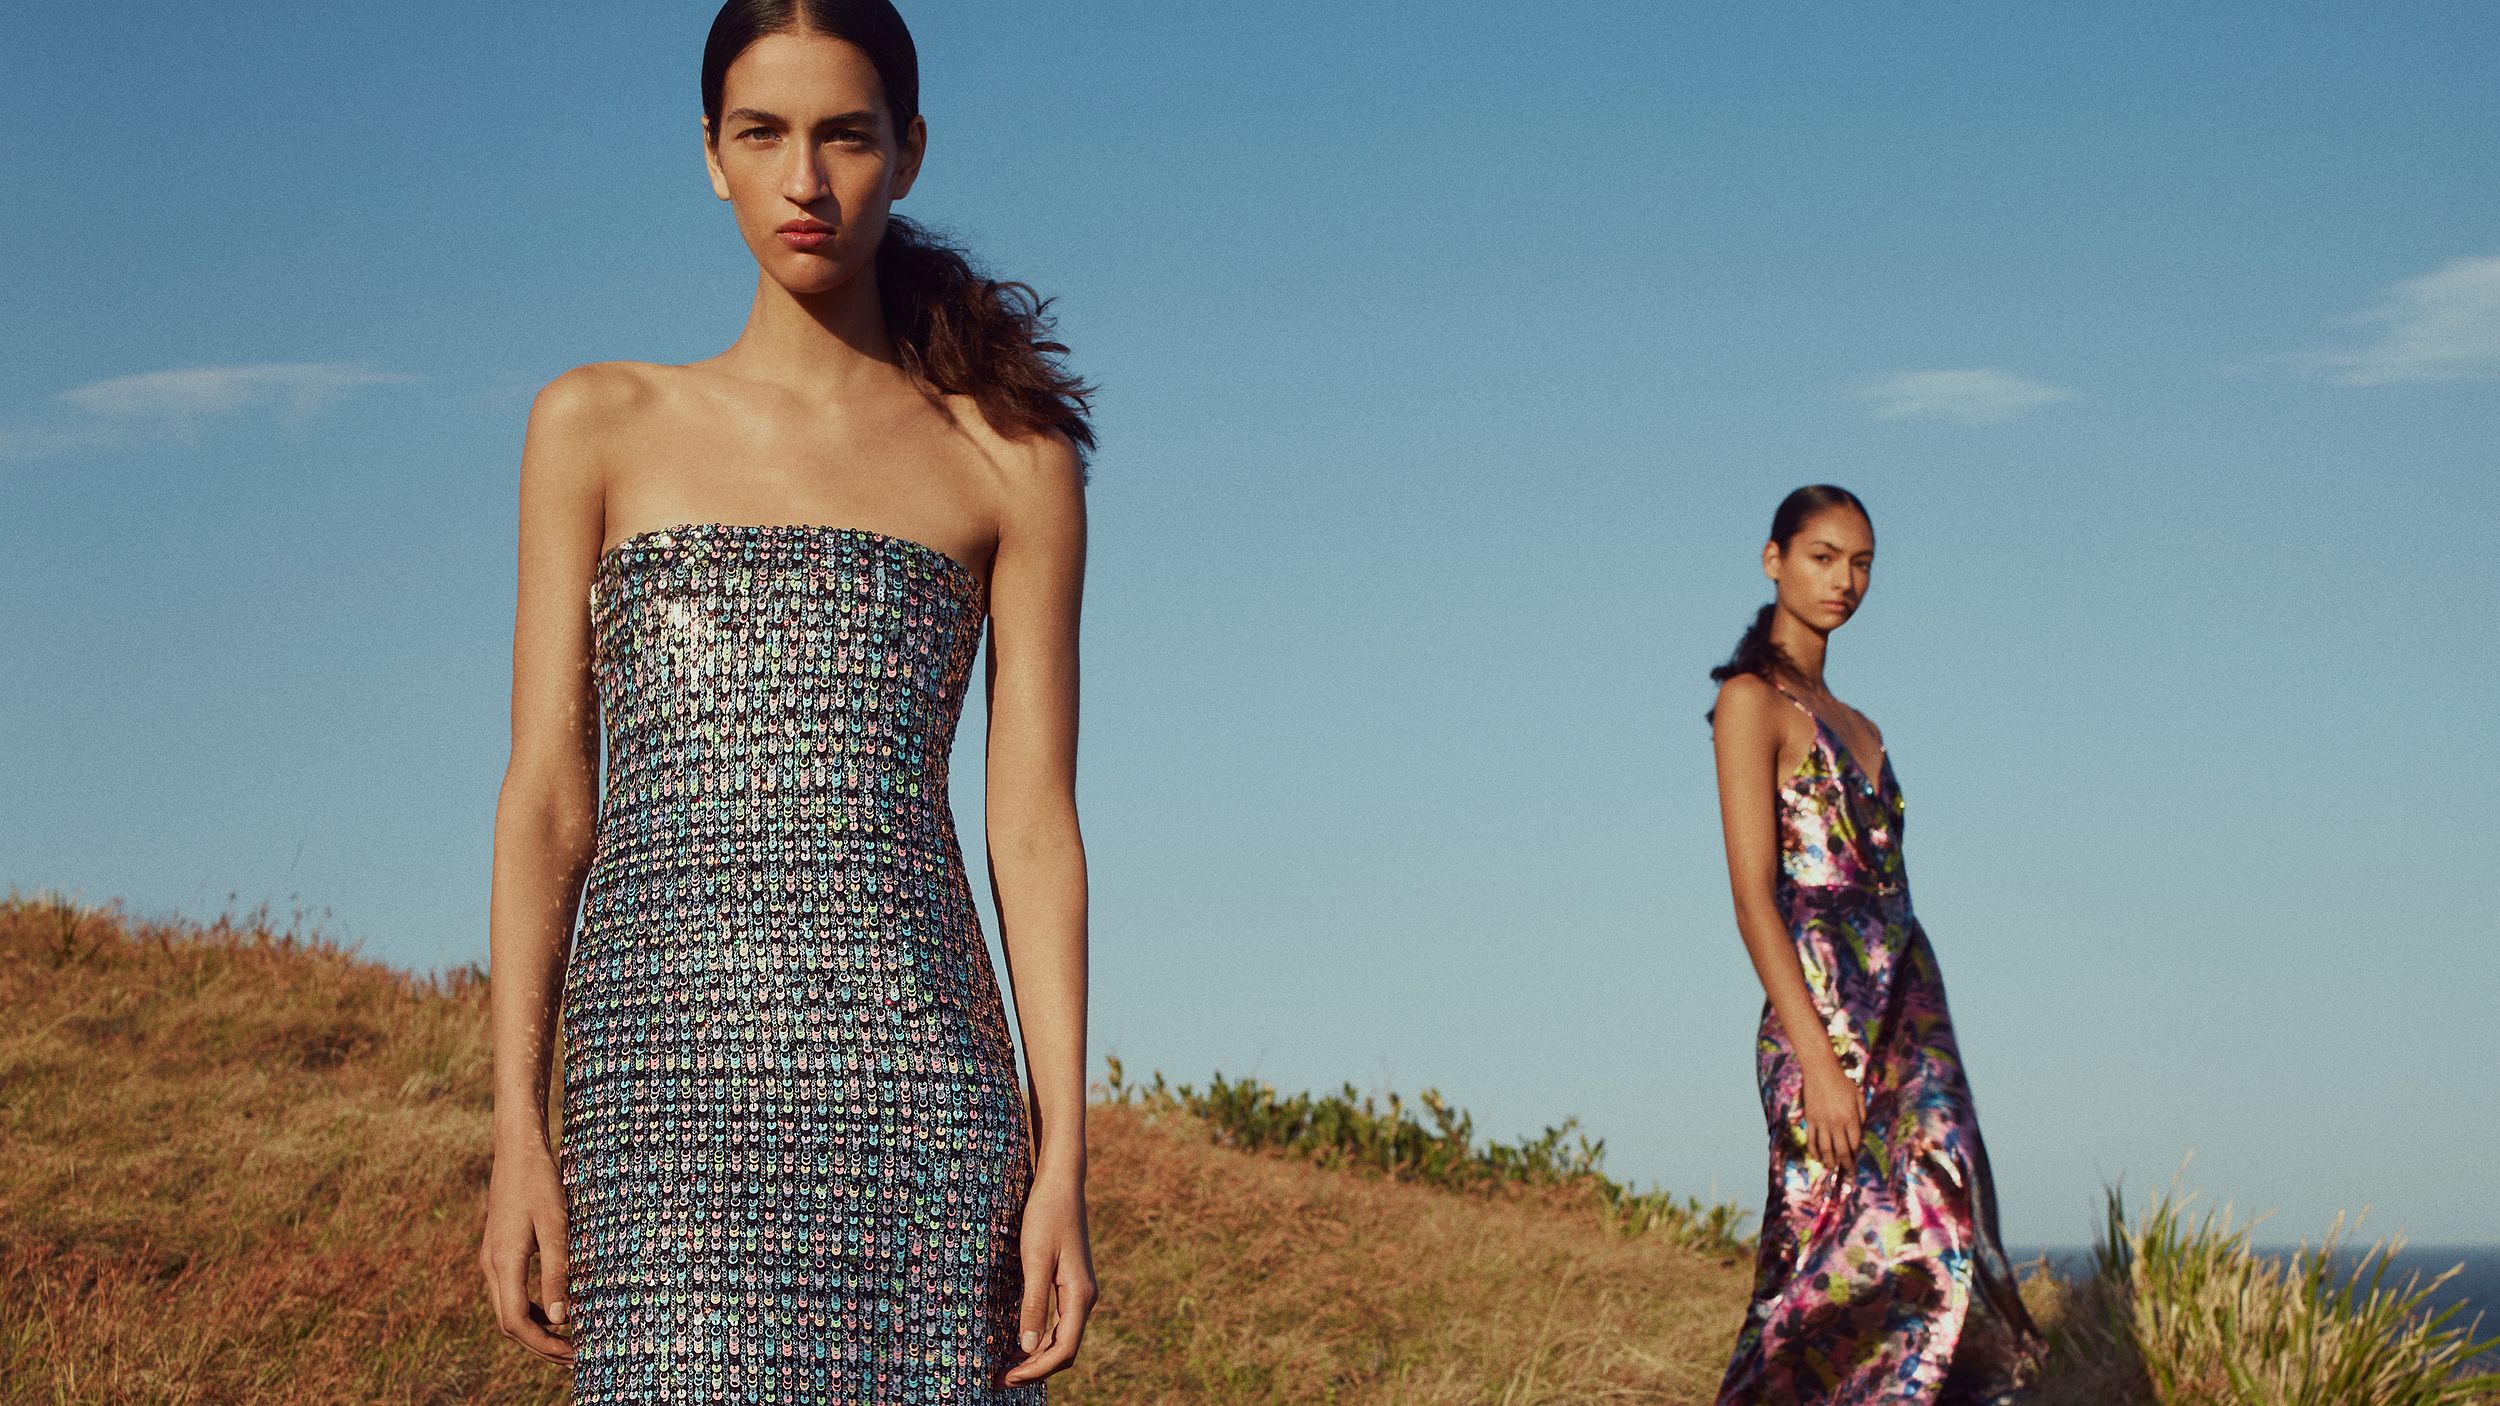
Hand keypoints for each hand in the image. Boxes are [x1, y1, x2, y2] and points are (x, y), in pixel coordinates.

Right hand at [478, 1142, 574, 1364]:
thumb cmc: (540, 1183)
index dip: (543, 1345)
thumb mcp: (556, 1226)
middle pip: (509, 1323)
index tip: (572, 1353)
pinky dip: (530, 1309)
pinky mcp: (499, 1252)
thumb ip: (557, 1272)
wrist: (518, 1150)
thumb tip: (560, 1319)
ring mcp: (492, 1259)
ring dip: (536, 1330)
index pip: (515, 1322)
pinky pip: (510, 1292)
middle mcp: (491, 1266)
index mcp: (503, 1263)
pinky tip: (555, 1311)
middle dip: (540, 1345)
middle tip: (575, 1357)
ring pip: (508, 1309)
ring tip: (569, 1340)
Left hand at [1001, 1171, 1094, 1386]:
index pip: (1063, 1350)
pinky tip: (1018, 1342)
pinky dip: (1040, 1340)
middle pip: (1064, 1350)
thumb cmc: (1046, 1216)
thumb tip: (1028, 1348)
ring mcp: (1079, 1291)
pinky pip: (1059, 1323)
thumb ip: (1033, 1304)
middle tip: (999, 1380)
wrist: (1061, 1184)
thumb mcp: (1033, 1259)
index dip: (1036, 1371)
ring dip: (1037, 1357)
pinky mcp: (1070, 1284)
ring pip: (1062, 1338)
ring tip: (1005, 1368)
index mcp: (1080, 1295)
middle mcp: (1085, 1298)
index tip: (1007, 1378)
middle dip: (1034, 1370)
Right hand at [1800, 1059, 1864, 1173]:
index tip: (1858, 1163)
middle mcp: (1836, 1122)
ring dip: (1830, 1161)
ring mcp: (1821, 1122)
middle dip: (1846, 1164)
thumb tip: (1862, 1131)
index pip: (1855, 1143)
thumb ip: (1862, 1114)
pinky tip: (1817, 1157)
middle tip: (1849, 1173)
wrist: (1820, 1070)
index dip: (1857, 1155)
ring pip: (1825, 1148)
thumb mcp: (1858, 1096)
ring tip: (1832, 1168)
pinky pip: (1811, 1139)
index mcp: (1850, 1117)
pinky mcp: (1810, 1119)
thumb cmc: (1842, 1082)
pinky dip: (1814, 1151)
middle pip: (1842, 1150)